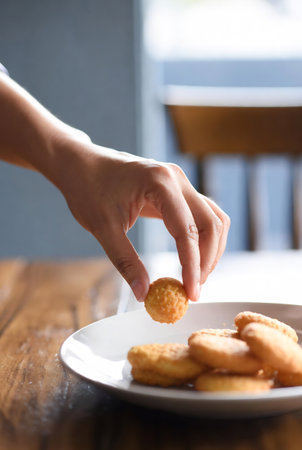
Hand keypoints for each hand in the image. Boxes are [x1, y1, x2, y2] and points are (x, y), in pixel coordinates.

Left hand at [54, 140, 229, 302]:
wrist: (81, 164)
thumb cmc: (88, 190)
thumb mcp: (104, 229)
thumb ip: (126, 262)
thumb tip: (144, 293)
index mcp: (160, 183)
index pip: (187, 231)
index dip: (192, 266)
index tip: (190, 294)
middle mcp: (177, 178)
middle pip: (211, 223)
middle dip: (207, 260)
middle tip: (193, 289)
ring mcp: (180, 181)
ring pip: (213, 218)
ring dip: (210, 249)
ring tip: (195, 276)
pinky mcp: (178, 188)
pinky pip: (204, 213)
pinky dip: (203, 237)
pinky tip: (193, 256)